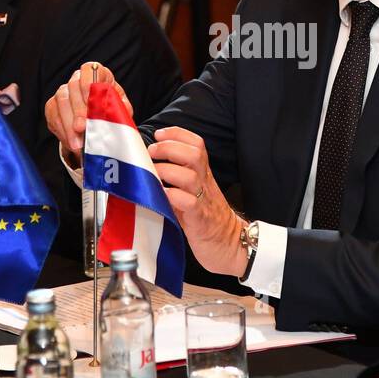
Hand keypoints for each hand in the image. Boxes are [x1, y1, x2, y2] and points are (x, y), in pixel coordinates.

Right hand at [44, 62, 132, 168]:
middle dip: (78, 110)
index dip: (88, 83)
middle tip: (81, 128)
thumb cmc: (110, 108)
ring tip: (77, 142)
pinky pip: (53, 116)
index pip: (90, 70)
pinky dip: (62, 131)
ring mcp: (63, 92)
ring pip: (61, 102)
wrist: (98, 120)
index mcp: (97, 74)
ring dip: (68, 125)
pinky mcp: (53, 106)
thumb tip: (120, 113)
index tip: (90, 99)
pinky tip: (70, 142)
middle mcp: (77, 80)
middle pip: (73, 87)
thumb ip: (121, 108)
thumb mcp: (121, 107)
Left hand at [148, 125, 245, 277]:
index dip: (178, 134)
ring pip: (190, 176)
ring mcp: (204, 201)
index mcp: (203, 174)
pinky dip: (172, 196)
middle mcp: (205, 183)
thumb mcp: (193, 193)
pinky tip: (161, 195)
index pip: (197, 144)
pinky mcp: (200, 219)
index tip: (159, 133)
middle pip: (194, 154)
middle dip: (169, 148)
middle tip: (152, 152)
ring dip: (167, 170)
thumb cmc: (205, 219)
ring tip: (152, 174)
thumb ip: (177, 178)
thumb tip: (148, 165)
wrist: (229, 244)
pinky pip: (189, 203)